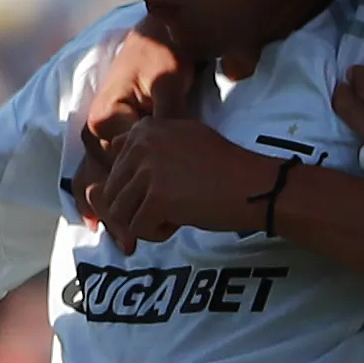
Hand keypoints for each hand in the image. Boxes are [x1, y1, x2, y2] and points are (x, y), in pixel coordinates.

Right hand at [76, 25, 195, 228]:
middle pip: (101, 182)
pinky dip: (105, 193)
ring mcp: (102, 132)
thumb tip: (172, 137)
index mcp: (107, 119)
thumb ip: (168, 115)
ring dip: (106, 209)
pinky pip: (105, 168)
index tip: (138, 232)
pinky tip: (103, 220)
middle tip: (128, 246)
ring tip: (119, 241)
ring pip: (98, 178)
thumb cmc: (163, 55)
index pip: (114, 174)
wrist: (156, 35)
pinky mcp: (113, 133)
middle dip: (114, 216)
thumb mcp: (169, 84)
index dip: (126, 206)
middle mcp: (97, 129)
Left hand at [96, 118, 279, 253]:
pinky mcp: (156, 198)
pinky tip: (179, 222)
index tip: (162, 191)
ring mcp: (147, 170)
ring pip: (120, 213)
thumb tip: (110, 150)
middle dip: (138, 208)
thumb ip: (147, 143)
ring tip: (173, 215)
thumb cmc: (222, 167)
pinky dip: (157, 233)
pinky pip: (137, 228)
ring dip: (144, 222)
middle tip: (170, 207)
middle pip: (113, 192)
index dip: (135, 188)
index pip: (114, 167)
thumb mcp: (182, 138)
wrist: (253, 185)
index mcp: (145, 128)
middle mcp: (141, 143)